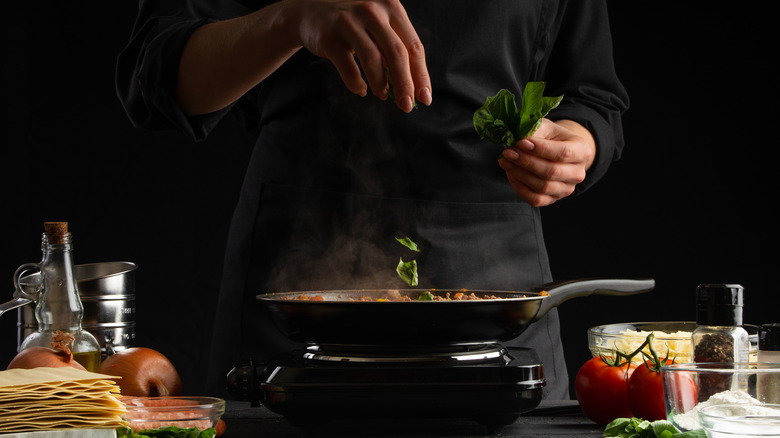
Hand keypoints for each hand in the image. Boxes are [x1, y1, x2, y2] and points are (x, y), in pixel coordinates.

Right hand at [289, 0, 431, 111]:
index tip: (425, 98)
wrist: (309, 12)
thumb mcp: (378, 26)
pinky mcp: (329, 36)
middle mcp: (372, 10)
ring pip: (373, 59)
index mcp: (391, 6)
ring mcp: (349, 21)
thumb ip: (395, 49)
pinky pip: (348, 67)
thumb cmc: (353, 24)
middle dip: (405, 84)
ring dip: (381, 84)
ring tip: (383, 96)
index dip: (421, 75)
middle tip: (407, 106)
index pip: (414, 46)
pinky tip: (361, 90)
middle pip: (397, 54)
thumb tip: (414, 88)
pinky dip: (356, 83)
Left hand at [498, 119, 595, 206]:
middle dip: (526, 162)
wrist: (556, 150)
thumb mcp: (546, 127)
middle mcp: (578, 173)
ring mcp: (567, 189)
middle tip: (508, 152)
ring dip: (520, 174)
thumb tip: (518, 141)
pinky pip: (535, 199)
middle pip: (551, 172)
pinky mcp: (553, 199)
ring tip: (506, 161)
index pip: (563, 153)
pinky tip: (511, 173)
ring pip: (542, 187)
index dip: (540, 149)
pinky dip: (519, 187)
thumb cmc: (551, 137)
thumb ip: (534, 131)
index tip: (521, 143)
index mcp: (582, 151)